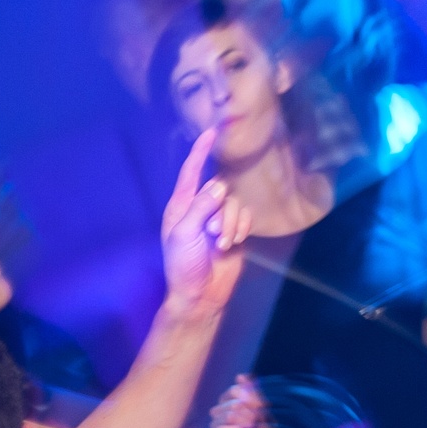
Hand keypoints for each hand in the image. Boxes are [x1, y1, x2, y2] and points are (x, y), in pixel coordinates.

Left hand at [160, 129, 252, 322]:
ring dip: (230, 224)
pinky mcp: (235, 229)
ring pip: (235, 202)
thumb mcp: (185, 235)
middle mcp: (200, 207)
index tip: (211, 132)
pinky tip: (232, 245)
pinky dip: (240, 229)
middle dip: (220, 209)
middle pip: (220, 187)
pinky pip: (245, 216)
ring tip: (220, 244)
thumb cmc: (184, 266)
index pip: (191, 171)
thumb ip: (200, 207)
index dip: (200, 151)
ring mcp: (219, 218)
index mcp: (181, 205)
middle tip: (212, 233)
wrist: (202, 295)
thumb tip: (219, 186)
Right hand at [209, 374, 270, 427]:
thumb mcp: (262, 408)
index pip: (234, 391)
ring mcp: (217, 422)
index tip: (263, 406)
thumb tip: (240, 375)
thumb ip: (252, 392)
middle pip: (232, 402)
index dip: (249, 397)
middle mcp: (222, 409)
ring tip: (254, 426)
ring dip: (244, 420)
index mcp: (232, 399)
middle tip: (259, 419)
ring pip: (227, 415)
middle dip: (249, 411)